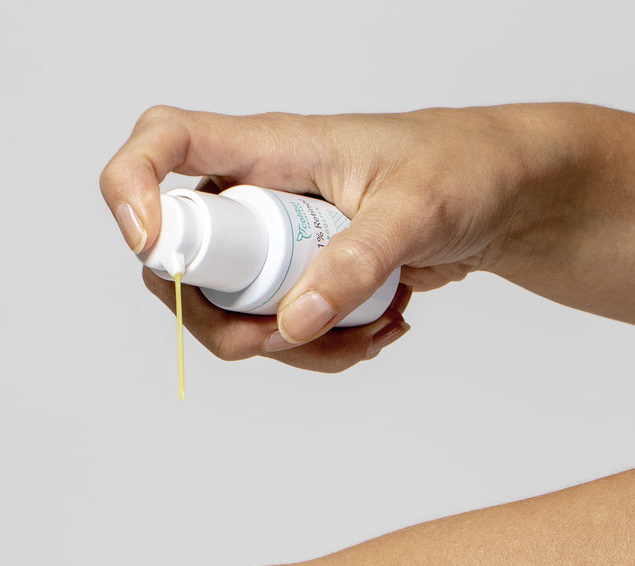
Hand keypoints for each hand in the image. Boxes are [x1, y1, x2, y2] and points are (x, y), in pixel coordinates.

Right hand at [100, 105, 558, 370]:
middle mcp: (255, 196)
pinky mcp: (295, 281)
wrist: (501, 197)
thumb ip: (357, 262)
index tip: (151, 247)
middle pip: (183, 264)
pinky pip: (274, 334)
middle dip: (224, 321)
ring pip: (228, 315)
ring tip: (370, 330)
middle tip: (287, 335)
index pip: (165, 144)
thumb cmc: (465, 168)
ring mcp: (271, 245)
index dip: (133, 190)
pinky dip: (318, 352)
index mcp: (271, 149)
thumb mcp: (418, 209)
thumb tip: (294, 321)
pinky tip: (375, 331)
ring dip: (288, 348)